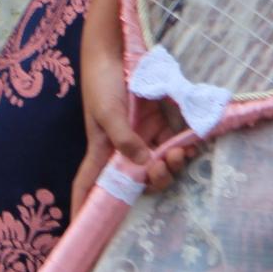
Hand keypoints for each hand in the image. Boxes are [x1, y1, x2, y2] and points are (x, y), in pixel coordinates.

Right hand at [73, 10, 195, 211]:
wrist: (119, 47)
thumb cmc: (103, 81)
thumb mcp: (107, 112)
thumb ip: (123, 139)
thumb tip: (143, 165)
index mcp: (101, 150)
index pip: (89, 184)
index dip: (84, 205)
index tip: (81, 224)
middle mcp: (123, 147)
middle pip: (137, 180)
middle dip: (154, 182)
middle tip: (164, 167)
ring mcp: (143, 134)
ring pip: (159, 165)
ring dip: (171, 167)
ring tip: (179, 154)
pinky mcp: (161, 120)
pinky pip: (174, 143)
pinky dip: (183, 149)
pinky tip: (190, 145)